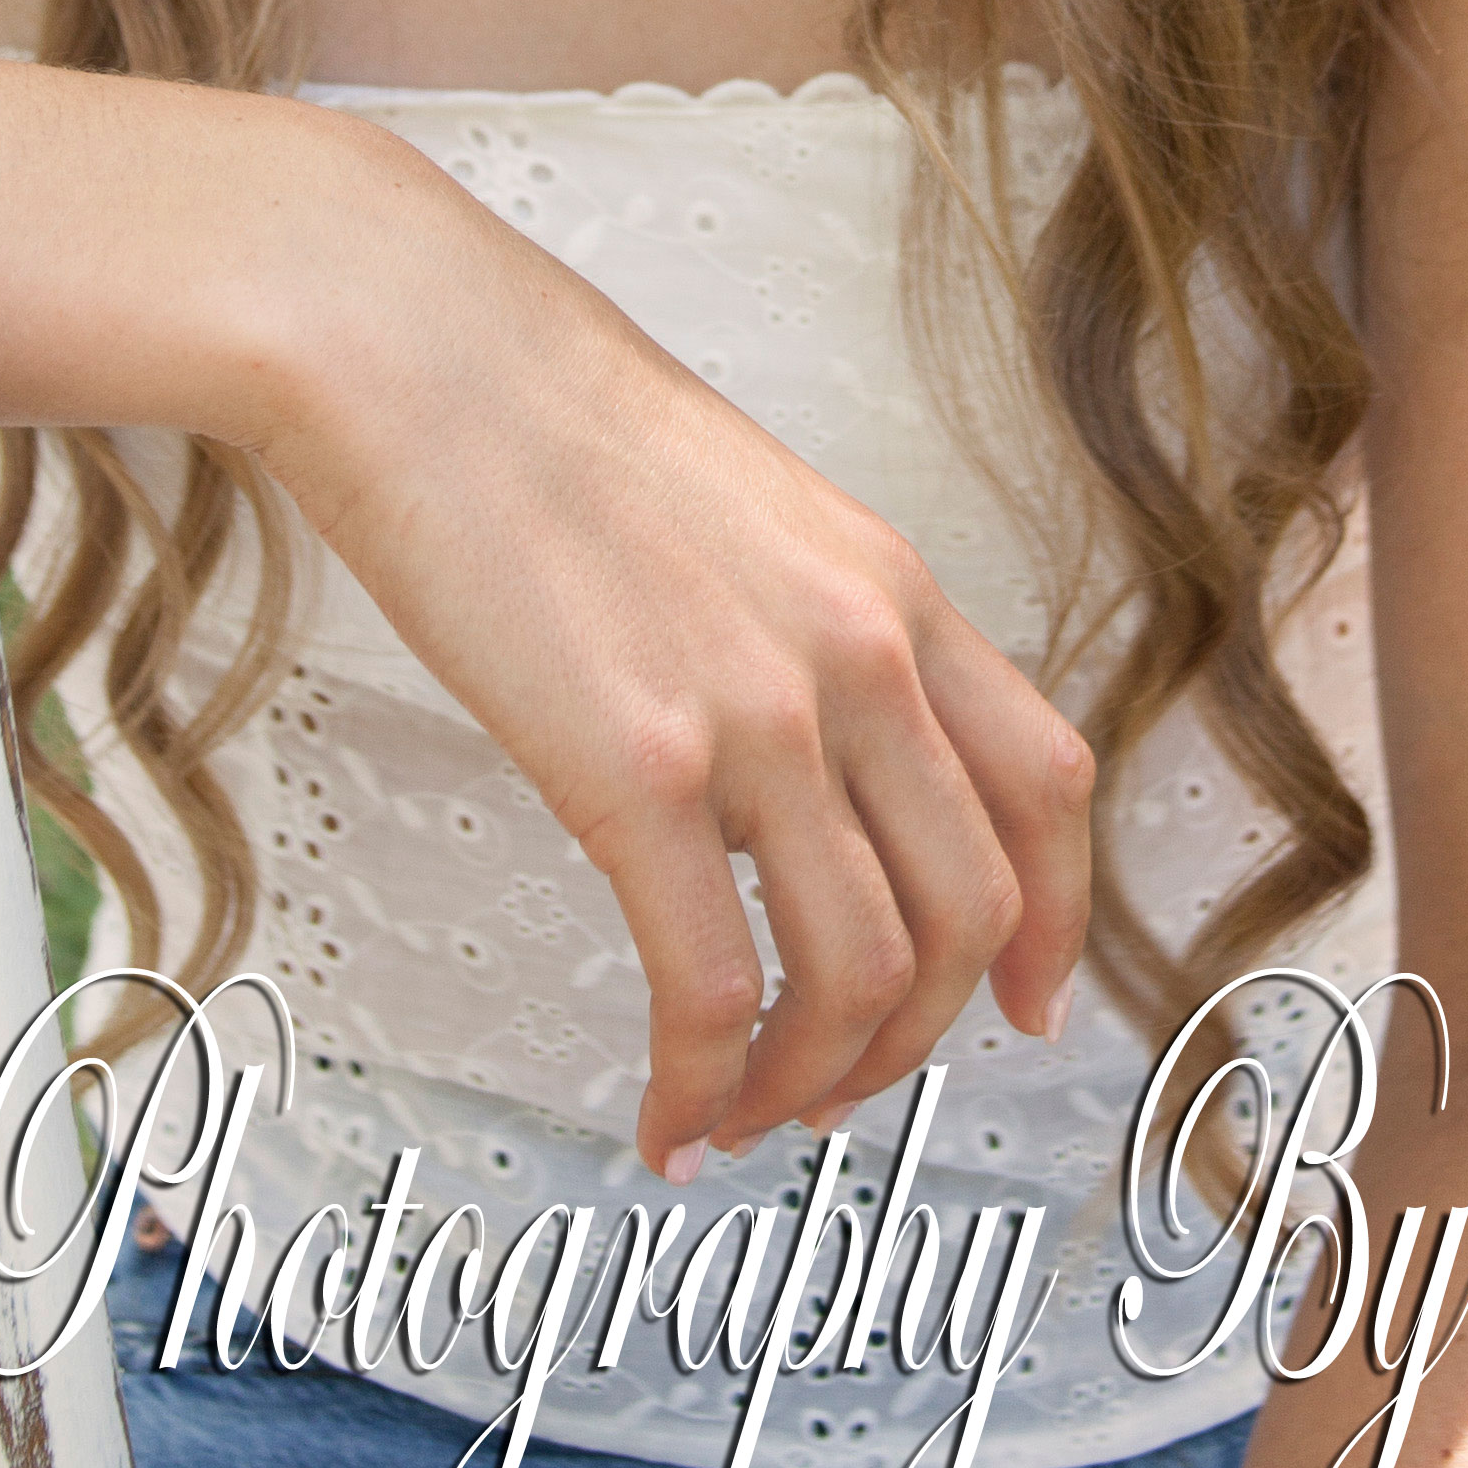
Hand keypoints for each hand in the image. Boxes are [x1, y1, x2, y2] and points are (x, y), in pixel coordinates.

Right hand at [248, 121, 1092, 1174]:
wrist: (416, 351)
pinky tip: (666, 1114)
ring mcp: (761, 716)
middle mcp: (861, 657)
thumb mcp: (743, 510)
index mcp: (892, 588)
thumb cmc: (539, 417)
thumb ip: (803, 632)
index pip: (1046, 787)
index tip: (1022, 1005)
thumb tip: (796, 762)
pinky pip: (712, 987)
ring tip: (742, 1115)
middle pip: (968, 912)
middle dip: (912, 1042)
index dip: (1051, 923)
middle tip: (839, 1091)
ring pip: (860, 974)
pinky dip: (702, 1083)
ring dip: (809, 1082)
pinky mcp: (637, 770)